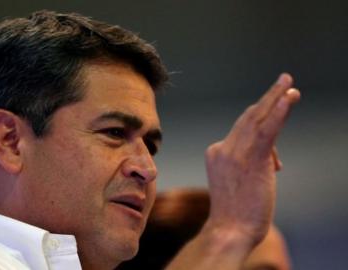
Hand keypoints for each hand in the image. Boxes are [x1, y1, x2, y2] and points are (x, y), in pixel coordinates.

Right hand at [204, 73, 299, 244]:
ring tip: (288, 82)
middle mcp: (222, 147)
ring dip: (275, 97)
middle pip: (248, 117)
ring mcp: (235, 152)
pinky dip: (279, 112)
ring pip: (257, 118)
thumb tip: (272, 161)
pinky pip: (267, 129)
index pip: (242, 131)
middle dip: (267, 98)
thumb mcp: (236, 183)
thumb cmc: (235, 213)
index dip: (263, 132)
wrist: (229, 229)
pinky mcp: (252, 158)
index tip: (277, 142)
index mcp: (216, 152)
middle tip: (283, 80)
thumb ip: (249, 165)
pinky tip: (289, 97)